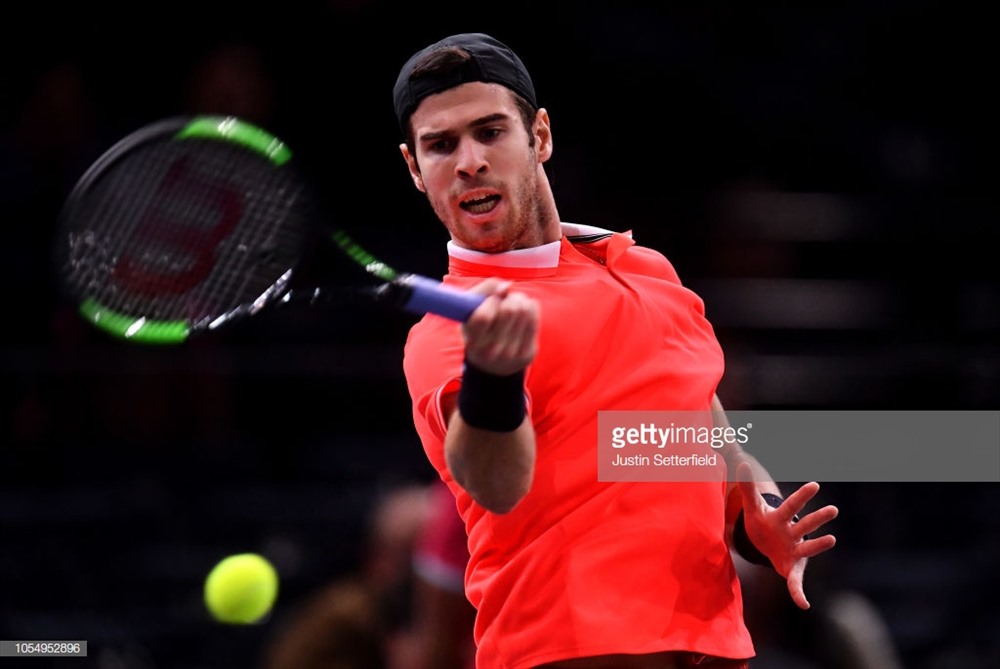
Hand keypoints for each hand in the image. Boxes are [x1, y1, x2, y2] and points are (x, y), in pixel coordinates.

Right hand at [462, 278, 538, 375]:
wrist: (494, 363)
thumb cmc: (481, 326)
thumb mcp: (472, 308)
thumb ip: (485, 290)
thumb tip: (507, 286)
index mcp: (471, 340)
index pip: (483, 317)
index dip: (491, 301)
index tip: (492, 299)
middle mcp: (490, 351)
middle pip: (509, 310)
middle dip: (510, 298)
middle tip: (506, 300)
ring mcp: (510, 354)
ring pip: (524, 310)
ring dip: (520, 300)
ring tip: (514, 305)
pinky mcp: (527, 352)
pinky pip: (534, 316)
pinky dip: (529, 307)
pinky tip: (523, 312)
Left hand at [736, 462, 838, 608]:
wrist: (768, 544)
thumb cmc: (762, 522)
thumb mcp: (752, 508)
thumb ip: (748, 488)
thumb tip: (741, 463)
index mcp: (781, 518)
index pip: (791, 505)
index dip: (801, 496)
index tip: (815, 485)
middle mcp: (793, 533)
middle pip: (806, 524)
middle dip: (818, 518)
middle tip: (833, 509)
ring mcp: (796, 551)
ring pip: (809, 548)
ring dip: (819, 545)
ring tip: (832, 540)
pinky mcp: (792, 569)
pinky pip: (795, 583)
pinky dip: (798, 593)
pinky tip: (803, 604)